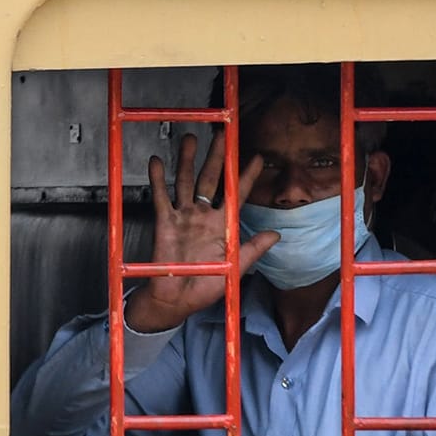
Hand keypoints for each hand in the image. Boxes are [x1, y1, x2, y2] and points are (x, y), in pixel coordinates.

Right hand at [125, 132, 279, 332]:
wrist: (177, 299)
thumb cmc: (207, 285)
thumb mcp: (236, 267)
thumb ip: (254, 249)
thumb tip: (277, 233)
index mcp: (223, 225)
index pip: (237, 194)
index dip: (246, 176)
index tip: (257, 157)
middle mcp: (204, 215)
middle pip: (211, 180)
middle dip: (216, 158)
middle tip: (220, 135)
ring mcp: (183, 216)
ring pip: (186, 182)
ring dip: (187, 161)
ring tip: (190, 139)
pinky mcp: (164, 222)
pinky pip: (161, 197)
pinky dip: (158, 179)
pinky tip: (157, 161)